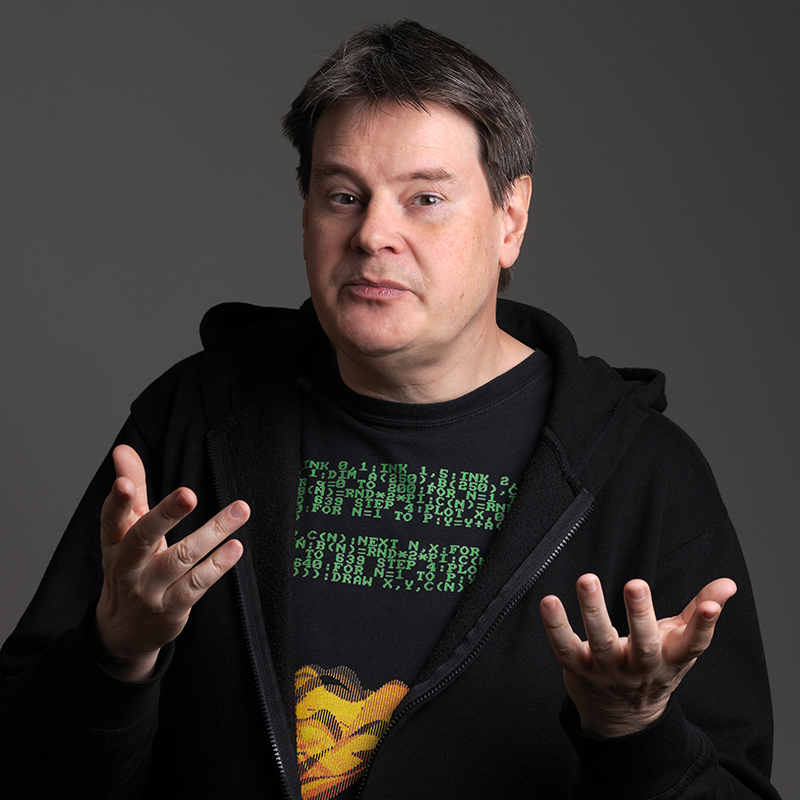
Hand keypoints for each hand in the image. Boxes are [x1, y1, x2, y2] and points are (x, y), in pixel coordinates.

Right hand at [95, 445, 247, 680]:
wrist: (125, 630)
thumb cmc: (130, 567)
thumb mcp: (125, 531)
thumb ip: (131, 490)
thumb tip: (123, 449)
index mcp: (114, 542)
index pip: (111, 519)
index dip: (117, 501)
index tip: (124, 483)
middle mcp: (127, 566)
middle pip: (143, 538)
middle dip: (165, 515)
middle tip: (188, 494)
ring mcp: (149, 590)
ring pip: (180, 559)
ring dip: (212, 532)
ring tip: (240, 509)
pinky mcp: (172, 608)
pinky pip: (197, 584)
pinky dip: (217, 565)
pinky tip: (236, 546)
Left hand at [539, 573, 735, 736]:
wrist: (623, 717)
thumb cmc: (654, 666)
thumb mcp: (679, 644)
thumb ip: (699, 613)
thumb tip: (728, 584)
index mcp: (671, 659)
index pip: (693, 644)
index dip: (704, 626)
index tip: (711, 606)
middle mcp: (641, 667)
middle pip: (643, 644)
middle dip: (639, 614)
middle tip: (636, 584)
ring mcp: (608, 671)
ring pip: (600, 642)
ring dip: (593, 611)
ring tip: (587, 580)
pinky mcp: (578, 669)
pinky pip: (565, 647)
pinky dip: (555, 626)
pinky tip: (549, 601)